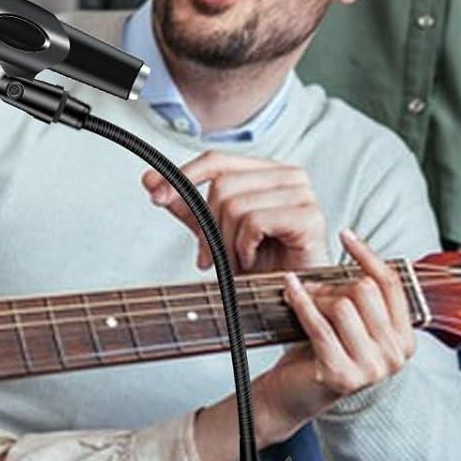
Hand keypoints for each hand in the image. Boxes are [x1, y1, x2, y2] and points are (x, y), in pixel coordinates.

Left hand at [142, 151, 329, 273]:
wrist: (288, 300)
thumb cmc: (259, 265)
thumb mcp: (214, 231)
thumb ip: (186, 205)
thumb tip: (149, 179)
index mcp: (267, 171)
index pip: (216, 160)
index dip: (182, 176)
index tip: (155, 195)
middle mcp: (289, 176)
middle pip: (222, 186)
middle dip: (209, 227)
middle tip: (212, 257)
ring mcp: (303, 194)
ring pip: (235, 206)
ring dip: (226, 244)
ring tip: (237, 260)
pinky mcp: (311, 217)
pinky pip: (254, 222)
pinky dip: (244, 247)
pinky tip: (253, 260)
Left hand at [252, 229, 416, 442]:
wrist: (293, 394)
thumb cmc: (320, 352)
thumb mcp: (349, 323)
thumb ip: (361, 297)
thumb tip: (353, 247)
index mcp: (404, 340)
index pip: (391, 284)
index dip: (367, 255)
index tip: (346, 235)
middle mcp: (394, 356)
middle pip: (365, 291)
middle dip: (331, 284)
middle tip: (309, 287)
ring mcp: (370, 368)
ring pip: (342, 305)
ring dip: (314, 296)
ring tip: (300, 299)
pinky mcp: (340, 374)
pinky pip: (319, 324)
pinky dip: (301, 302)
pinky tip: (288, 289)